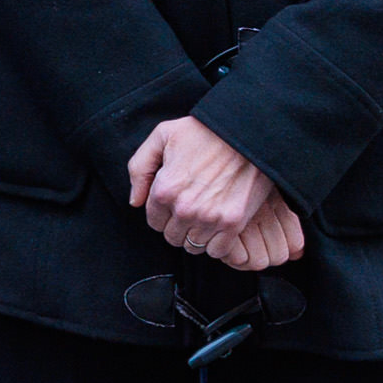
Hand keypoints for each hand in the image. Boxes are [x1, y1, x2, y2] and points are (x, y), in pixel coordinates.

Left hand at [127, 116, 303, 270]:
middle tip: (191, 211)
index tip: (176, 204)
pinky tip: (220, 227)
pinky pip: (218, 250)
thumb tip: (135, 201)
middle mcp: (184, 209)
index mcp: (164, 190)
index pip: (154, 222)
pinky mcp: (233, 223)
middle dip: (178, 226)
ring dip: (197, 235)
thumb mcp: (162, 136)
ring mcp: (209, 218)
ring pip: (193, 246)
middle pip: (172, 237)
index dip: (163, 214)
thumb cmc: (205, 132)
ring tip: (206, 218)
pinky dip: (217, 243)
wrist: (248, 134)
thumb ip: (140, 168)